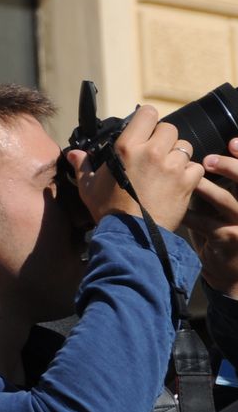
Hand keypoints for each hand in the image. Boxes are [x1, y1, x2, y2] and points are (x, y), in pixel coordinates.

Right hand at [69, 106, 202, 230]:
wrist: (130, 236)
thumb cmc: (108, 210)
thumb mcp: (89, 187)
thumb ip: (83, 166)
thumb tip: (74, 154)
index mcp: (127, 147)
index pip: (148, 114)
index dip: (148, 120)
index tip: (145, 130)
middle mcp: (152, 152)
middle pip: (169, 128)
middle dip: (164, 138)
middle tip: (156, 153)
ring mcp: (172, 166)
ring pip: (185, 147)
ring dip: (177, 156)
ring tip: (167, 170)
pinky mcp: (187, 182)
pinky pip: (196, 167)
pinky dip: (190, 173)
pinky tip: (178, 182)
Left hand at [182, 137, 237, 296]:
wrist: (226, 270)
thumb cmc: (218, 230)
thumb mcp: (220, 207)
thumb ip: (216, 186)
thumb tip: (195, 159)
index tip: (232, 141)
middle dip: (232, 168)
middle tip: (208, 160)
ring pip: (229, 202)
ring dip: (208, 190)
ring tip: (192, 181)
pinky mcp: (228, 240)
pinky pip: (208, 224)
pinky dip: (191, 216)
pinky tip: (178, 211)